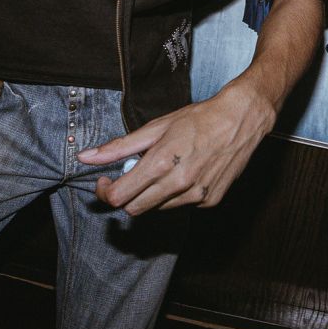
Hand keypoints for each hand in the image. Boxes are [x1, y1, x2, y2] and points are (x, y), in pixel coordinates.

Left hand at [75, 77, 275, 214]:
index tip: (106, 182)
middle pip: (135, 209)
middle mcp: (179, 184)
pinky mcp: (210, 200)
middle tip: (133, 175)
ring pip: (158, 209)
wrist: (241, 119)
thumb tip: (86, 157)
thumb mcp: (156, 127)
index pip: (119, 197)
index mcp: (161, 163)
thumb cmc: (200, 118)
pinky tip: (187, 172)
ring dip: (153, 194)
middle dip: (127, 196)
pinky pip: (181, 206)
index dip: (105, 192)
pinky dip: (176, 194)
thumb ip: (119, 146)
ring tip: (166, 168)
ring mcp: (196, 196)